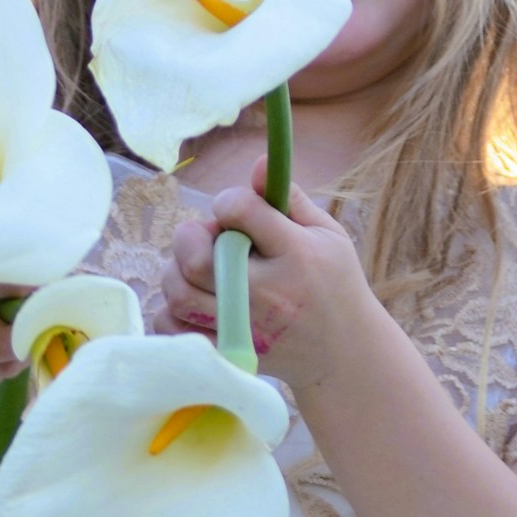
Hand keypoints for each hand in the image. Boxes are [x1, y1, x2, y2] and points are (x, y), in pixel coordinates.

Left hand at [159, 161, 376, 391]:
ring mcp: (246, 328)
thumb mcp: (327, 234)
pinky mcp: (230, 352)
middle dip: (190, 237)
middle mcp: (269, 293)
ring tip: (202, 268)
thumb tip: (258, 163)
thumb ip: (289, 198)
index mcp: (297, 255)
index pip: (239, 210)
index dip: (228, 202)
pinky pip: (174, 329)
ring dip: (178, 271)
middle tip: (209, 239)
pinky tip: (194, 299)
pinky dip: (171, 311)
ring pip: (180, 294)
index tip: (236, 211)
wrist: (344, 353)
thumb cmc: (335, 284)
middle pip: (197, 259)